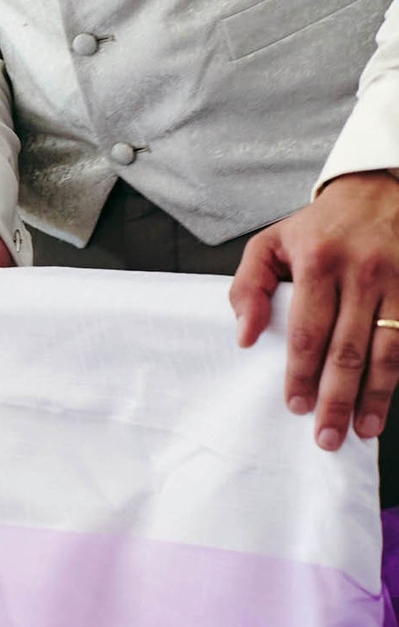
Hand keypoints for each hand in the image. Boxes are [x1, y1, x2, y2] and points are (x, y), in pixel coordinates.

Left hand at [228, 171, 398, 449]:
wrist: (379, 189)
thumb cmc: (317, 227)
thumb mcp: (270, 243)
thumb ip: (247, 287)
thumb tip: (243, 336)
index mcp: (317, 262)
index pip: (307, 331)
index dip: (301, 373)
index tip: (296, 406)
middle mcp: (361, 272)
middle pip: (348, 349)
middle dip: (336, 398)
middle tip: (326, 437)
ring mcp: (397, 279)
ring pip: (387, 350)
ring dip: (375, 395)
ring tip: (361, 431)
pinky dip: (398, 375)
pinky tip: (387, 402)